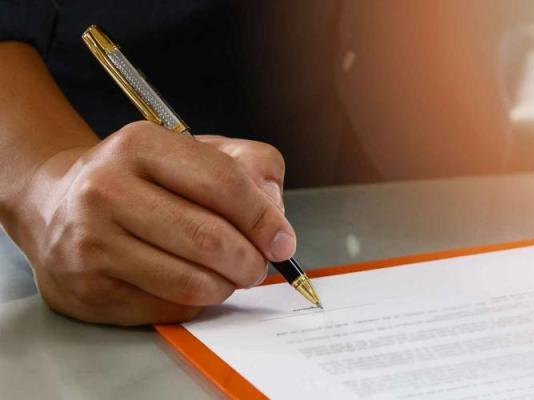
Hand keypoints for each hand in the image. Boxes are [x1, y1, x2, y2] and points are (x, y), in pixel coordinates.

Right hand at [20, 121, 292, 324]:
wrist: (54, 207)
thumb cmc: (141, 180)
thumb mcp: (192, 152)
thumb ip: (249, 167)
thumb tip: (276, 214)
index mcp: (140, 146)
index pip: (223, 183)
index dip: (264, 219)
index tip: (283, 242)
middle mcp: (106, 190)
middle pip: (209, 238)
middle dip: (250, 260)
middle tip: (258, 265)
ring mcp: (91, 244)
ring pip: (190, 282)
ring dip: (226, 286)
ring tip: (229, 276)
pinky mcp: (88, 289)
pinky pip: (167, 309)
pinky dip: (195, 303)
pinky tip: (191, 285)